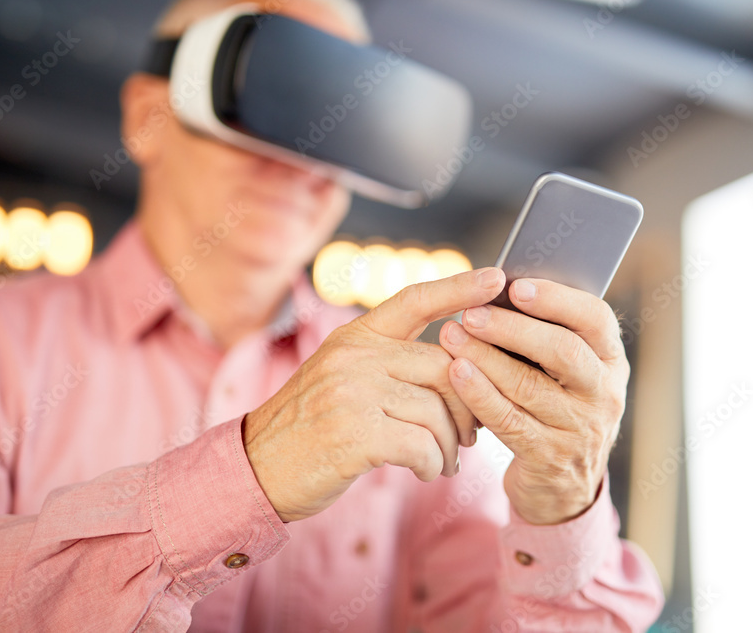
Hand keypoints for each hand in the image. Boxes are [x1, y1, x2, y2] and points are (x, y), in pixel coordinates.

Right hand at [242, 267, 506, 522]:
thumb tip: (455, 368)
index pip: (414, 300)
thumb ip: (387, 364)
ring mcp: (352, 393)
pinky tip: (425, 472)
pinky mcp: (354, 434)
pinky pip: (422, 445)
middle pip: (445, 365)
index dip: (458, 288)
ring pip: (437, 411)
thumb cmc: (310, 428)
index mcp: (355, 337)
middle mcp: (354, 356)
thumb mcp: (341, 378)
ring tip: (444, 462)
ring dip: (451, 445)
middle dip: (468, 405)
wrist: (256, 469)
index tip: (496, 278)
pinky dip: (433, 464)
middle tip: (471, 435)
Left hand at [438, 278, 628, 524]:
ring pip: (529, 386)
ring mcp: (580, 429)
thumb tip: (497, 289)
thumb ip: (546, 334)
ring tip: (451, 336)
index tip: (516, 285)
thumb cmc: (553, 405)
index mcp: (610, 360)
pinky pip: (509, 420)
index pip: (596, 319)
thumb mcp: (566, 373)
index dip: (556, 299)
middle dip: (512, 328)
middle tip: (471, 313)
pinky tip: (456, 372)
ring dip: (485, 357)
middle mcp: (603, 394)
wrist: (562, 485)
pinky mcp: (549, 458)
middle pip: (563, 351)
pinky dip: (479, 394)